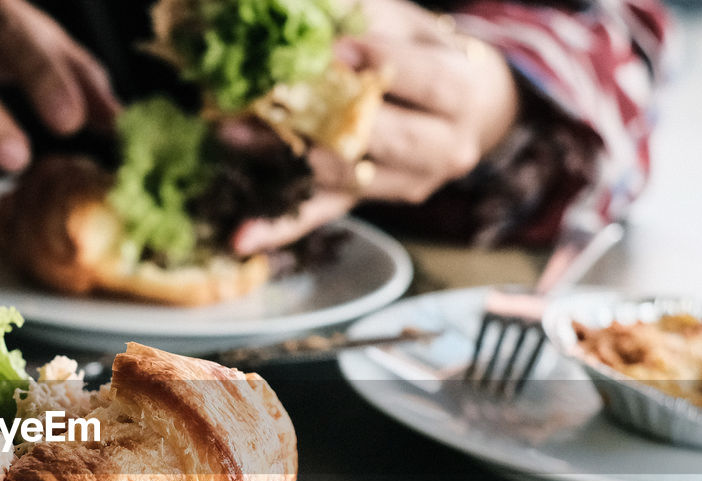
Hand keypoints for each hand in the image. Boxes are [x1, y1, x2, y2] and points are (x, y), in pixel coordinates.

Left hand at [232, 0, 520, 254]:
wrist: (468, 110)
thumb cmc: (429, 57)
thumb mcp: (411, 29)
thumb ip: (373, 20)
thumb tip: (320, 9)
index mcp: (461, 96)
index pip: (425, 82)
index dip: (382, 63)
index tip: (338, 49)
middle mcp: (442, 149)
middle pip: (382, 137)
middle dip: (326, 113)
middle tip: (276, 92)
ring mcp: (404, 183)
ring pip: (345, 175)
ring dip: (285, 155)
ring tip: (233, 133)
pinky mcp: (369, 200)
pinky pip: (322, 214)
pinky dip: (281, 227)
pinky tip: (243, 237)